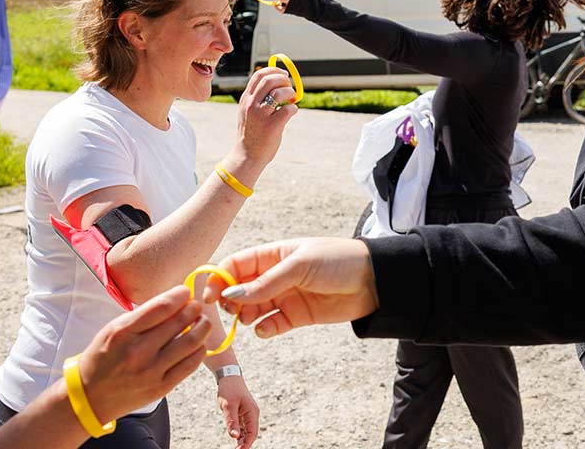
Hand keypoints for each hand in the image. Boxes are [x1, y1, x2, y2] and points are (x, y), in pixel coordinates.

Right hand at [80, 286, 211, 422]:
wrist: (90, 397)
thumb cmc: (103, 357)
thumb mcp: (113, 329)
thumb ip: (143, 315)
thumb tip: (176, 300)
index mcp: (123, 333)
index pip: (162, 307)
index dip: (180, 295)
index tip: (186, 292)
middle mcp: (138, 352)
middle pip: (181, 321)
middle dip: (194, 309)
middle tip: (195, 306)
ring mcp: (151, 371)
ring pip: (192, 342)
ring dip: (203, 327)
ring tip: (201, 322)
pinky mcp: (161, 387)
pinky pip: (191, 363)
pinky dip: (200, 349)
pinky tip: (198, 343)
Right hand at [204, 237, 378, 338]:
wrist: (374, 280)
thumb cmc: (338, 261)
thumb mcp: (299, 266)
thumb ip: (265, 282)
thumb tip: (231, 296)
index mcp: (274, 254)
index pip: (236, 265)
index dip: (219, 279)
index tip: (210, 295)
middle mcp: (275, 275)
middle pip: (239, 289)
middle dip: (229, 301)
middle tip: (229, 311)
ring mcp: (285, 296)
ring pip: (252, 309)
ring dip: (245, 316)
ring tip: (249, 318)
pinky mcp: (296, 315)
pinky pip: (271, 325)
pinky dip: (264, 329)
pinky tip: (267, 328)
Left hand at [216, 374, 258, 447]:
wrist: (229, 376)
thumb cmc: (229, 390)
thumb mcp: (228, 406)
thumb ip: (232, 421)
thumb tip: (234, 436)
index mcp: (252, 412)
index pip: (253, 433)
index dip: (247, 444)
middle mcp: (252, 414)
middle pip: (251, 433)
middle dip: (245, 443)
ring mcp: (248, 413)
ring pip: (247, 431)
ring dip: (242, 440)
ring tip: (235, 448)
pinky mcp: (242, 413)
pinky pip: (242, 426)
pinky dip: (239, 433)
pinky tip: (234, 439)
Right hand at [233, 67, 298, 167]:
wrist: (247, 155)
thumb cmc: (252, 133)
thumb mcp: (248, 111)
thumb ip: (257, 98)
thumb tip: (278, 84)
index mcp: (246, 99)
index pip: (259, 75)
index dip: (274, 70)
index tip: (283, 74)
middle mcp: (251, 104)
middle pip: (270, 80)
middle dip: (284, 80)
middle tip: (290, 87)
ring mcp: (261, 115)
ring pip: (279, 93)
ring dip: (290, 93)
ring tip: (291, 100)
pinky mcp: (272, 126)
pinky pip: (288, 110)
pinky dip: (293, 108)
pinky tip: (291, 113)